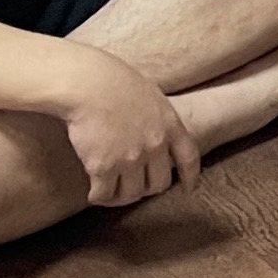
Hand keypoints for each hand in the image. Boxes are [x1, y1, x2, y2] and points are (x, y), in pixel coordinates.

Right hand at [54, 46, 199, 206]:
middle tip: (132, 185)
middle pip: (159, 183)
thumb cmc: (112, 80)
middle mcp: (155, 145)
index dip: (189, 177)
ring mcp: (130, 158)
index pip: (189, 157)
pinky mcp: (103, 167)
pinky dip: (98, 197)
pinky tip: (93, 194)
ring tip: (110, 190)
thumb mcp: (149, 94)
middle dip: (146, 188)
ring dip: (121, 195)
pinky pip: (104, 194)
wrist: (87, 84)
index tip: (188, 189)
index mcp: (169, 124)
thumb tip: (151, 128)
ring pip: (131, 193)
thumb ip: (155, 116)